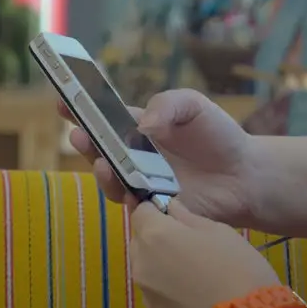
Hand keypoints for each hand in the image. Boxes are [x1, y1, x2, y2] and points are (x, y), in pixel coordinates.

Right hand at [60, 88, 262, 226]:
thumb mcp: (194, 106)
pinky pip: (131, 203)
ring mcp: (141, 182)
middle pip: (98, 149)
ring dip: (101, 171)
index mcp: (140, 127)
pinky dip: (125, 195)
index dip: (81, 109)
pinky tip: (128, 188)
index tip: (61, 101)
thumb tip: (142, 124)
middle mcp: (134, 156)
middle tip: (77, 134)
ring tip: (102, 162)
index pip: (104, 117)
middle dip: (83, 141)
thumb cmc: (219, 136)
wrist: (246, 175)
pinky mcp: (153, 206)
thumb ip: (168, 105)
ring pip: (109, 178)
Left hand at [128, 198, 281, 307]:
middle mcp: (141, 262)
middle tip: (188, 242)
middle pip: (140, 240)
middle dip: (156, 236)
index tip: (171, 213)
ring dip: (161, 262)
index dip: (154, 209)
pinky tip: (193, 292)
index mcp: (154, 235)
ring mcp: (146, 292)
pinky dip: (168, 286)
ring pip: (146, 266)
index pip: (139, 211)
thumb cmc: (236, 267)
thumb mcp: (218, 230)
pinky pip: (156, 290)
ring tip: (193, 270)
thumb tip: (171, 209)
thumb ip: (187, 217)